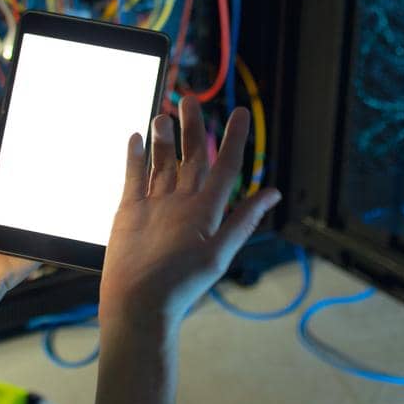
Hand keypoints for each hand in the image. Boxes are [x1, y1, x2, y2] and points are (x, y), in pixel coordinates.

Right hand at [99, 95, 280, 334]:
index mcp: (205, 210)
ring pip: (162, 161)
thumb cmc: (179, 284)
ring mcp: (155, 205)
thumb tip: (274, 193)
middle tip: (189, 99)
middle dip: (192, 127)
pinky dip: (135, 155)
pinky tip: (136, 136)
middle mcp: (182, 203)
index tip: (241, 113)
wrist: (137, 305)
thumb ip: (242, 220)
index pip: (225, 166)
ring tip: (164, 114)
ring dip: (164, 138)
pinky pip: (133, 176)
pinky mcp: (130, 210)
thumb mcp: (217, 251)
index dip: (235, 139)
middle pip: (191, 156)